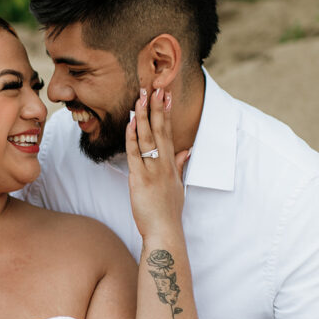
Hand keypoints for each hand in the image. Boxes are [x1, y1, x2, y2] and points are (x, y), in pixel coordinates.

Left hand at [125, 88, 190, 237]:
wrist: (164, 231)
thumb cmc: (168, 211)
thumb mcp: (178, 186)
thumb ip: (180, 165)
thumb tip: (186, 149)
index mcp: (171, 164)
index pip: (168, 132)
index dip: (166, 113)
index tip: (165, 95)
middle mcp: (163, 164)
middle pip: (160, 130)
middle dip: (156, 107)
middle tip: (154, 87)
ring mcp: (152, 171)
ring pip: (147, 138)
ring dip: (144, 116)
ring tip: (141, 97)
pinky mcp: (139, 179)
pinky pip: (135, 153)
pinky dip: (132, 136)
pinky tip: (131, 122)